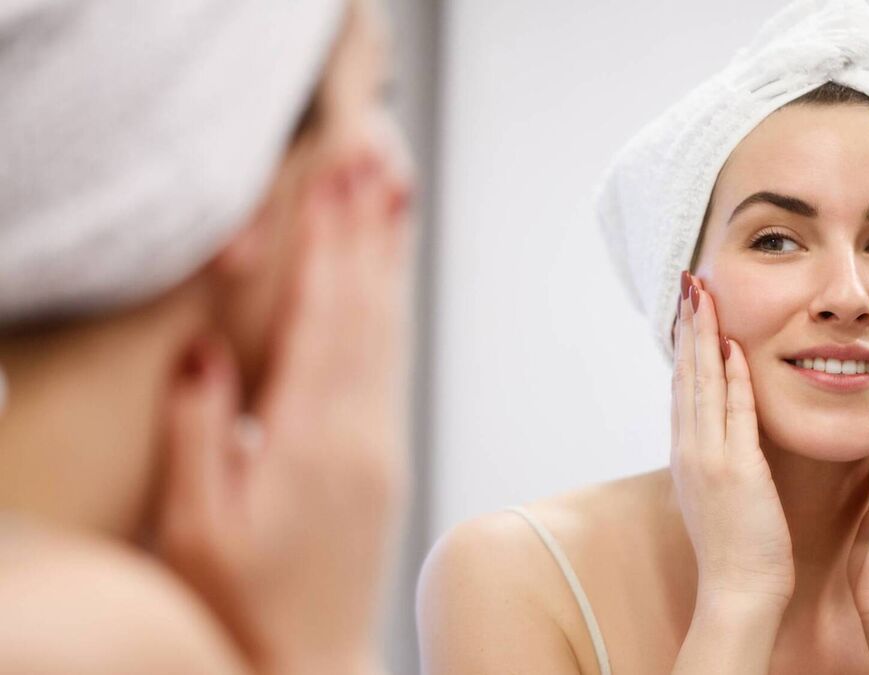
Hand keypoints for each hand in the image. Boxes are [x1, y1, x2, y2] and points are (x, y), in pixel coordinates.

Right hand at [155, 157, 409, 674]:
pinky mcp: (382, 456)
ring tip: (394, 198)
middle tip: (377, 160)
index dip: (331, 245)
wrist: (313, 663)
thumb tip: (205, 351)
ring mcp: (379, 442)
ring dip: (388, 260)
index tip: (338, 180)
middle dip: (369, 231)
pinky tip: (387, 283)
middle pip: (368, 311)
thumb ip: (200, 435)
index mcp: (312, 440)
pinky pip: (390, 363)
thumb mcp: (198, 528)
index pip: (325, 320)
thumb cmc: (246, 604)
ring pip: (389, 331)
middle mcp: (360, 431)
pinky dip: (390, 309)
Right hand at [671, 271, 793, 609]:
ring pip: (701, 384)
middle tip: (689, 283)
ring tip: (701, 295)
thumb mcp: (721, 495)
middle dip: (688, 327)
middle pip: (686, 375)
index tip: (690, 310)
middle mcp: (690, 450)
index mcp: (689, 455)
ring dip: (702, 337)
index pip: (685, 388)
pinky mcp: (733, 470)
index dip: (686, 346)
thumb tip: (724, 436)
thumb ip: (720, 460)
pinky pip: (731, 413)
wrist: (738, 592)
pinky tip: (731, 346)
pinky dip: (729, 377)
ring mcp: (707, 458)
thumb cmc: (740, 549)